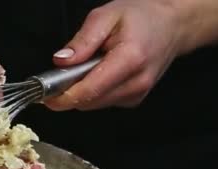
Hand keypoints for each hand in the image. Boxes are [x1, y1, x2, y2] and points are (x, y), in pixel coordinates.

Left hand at [44, 0, 187, 110]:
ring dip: (80, 93)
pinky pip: (103, 102)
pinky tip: (97, 74)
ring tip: (81, 70)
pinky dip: (93, 92)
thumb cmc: (141, 16)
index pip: (90, 90)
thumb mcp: (106, 16)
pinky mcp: (135, 99)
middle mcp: (136, 82)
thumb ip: (82, 40)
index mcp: (130, 59)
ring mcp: (137, 94)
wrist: (173, 25)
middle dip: (68, 94)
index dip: (64, 96)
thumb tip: (61, 61)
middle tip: (56, 78)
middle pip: (90, 101)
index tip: (45, 95)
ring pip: (95, 104)